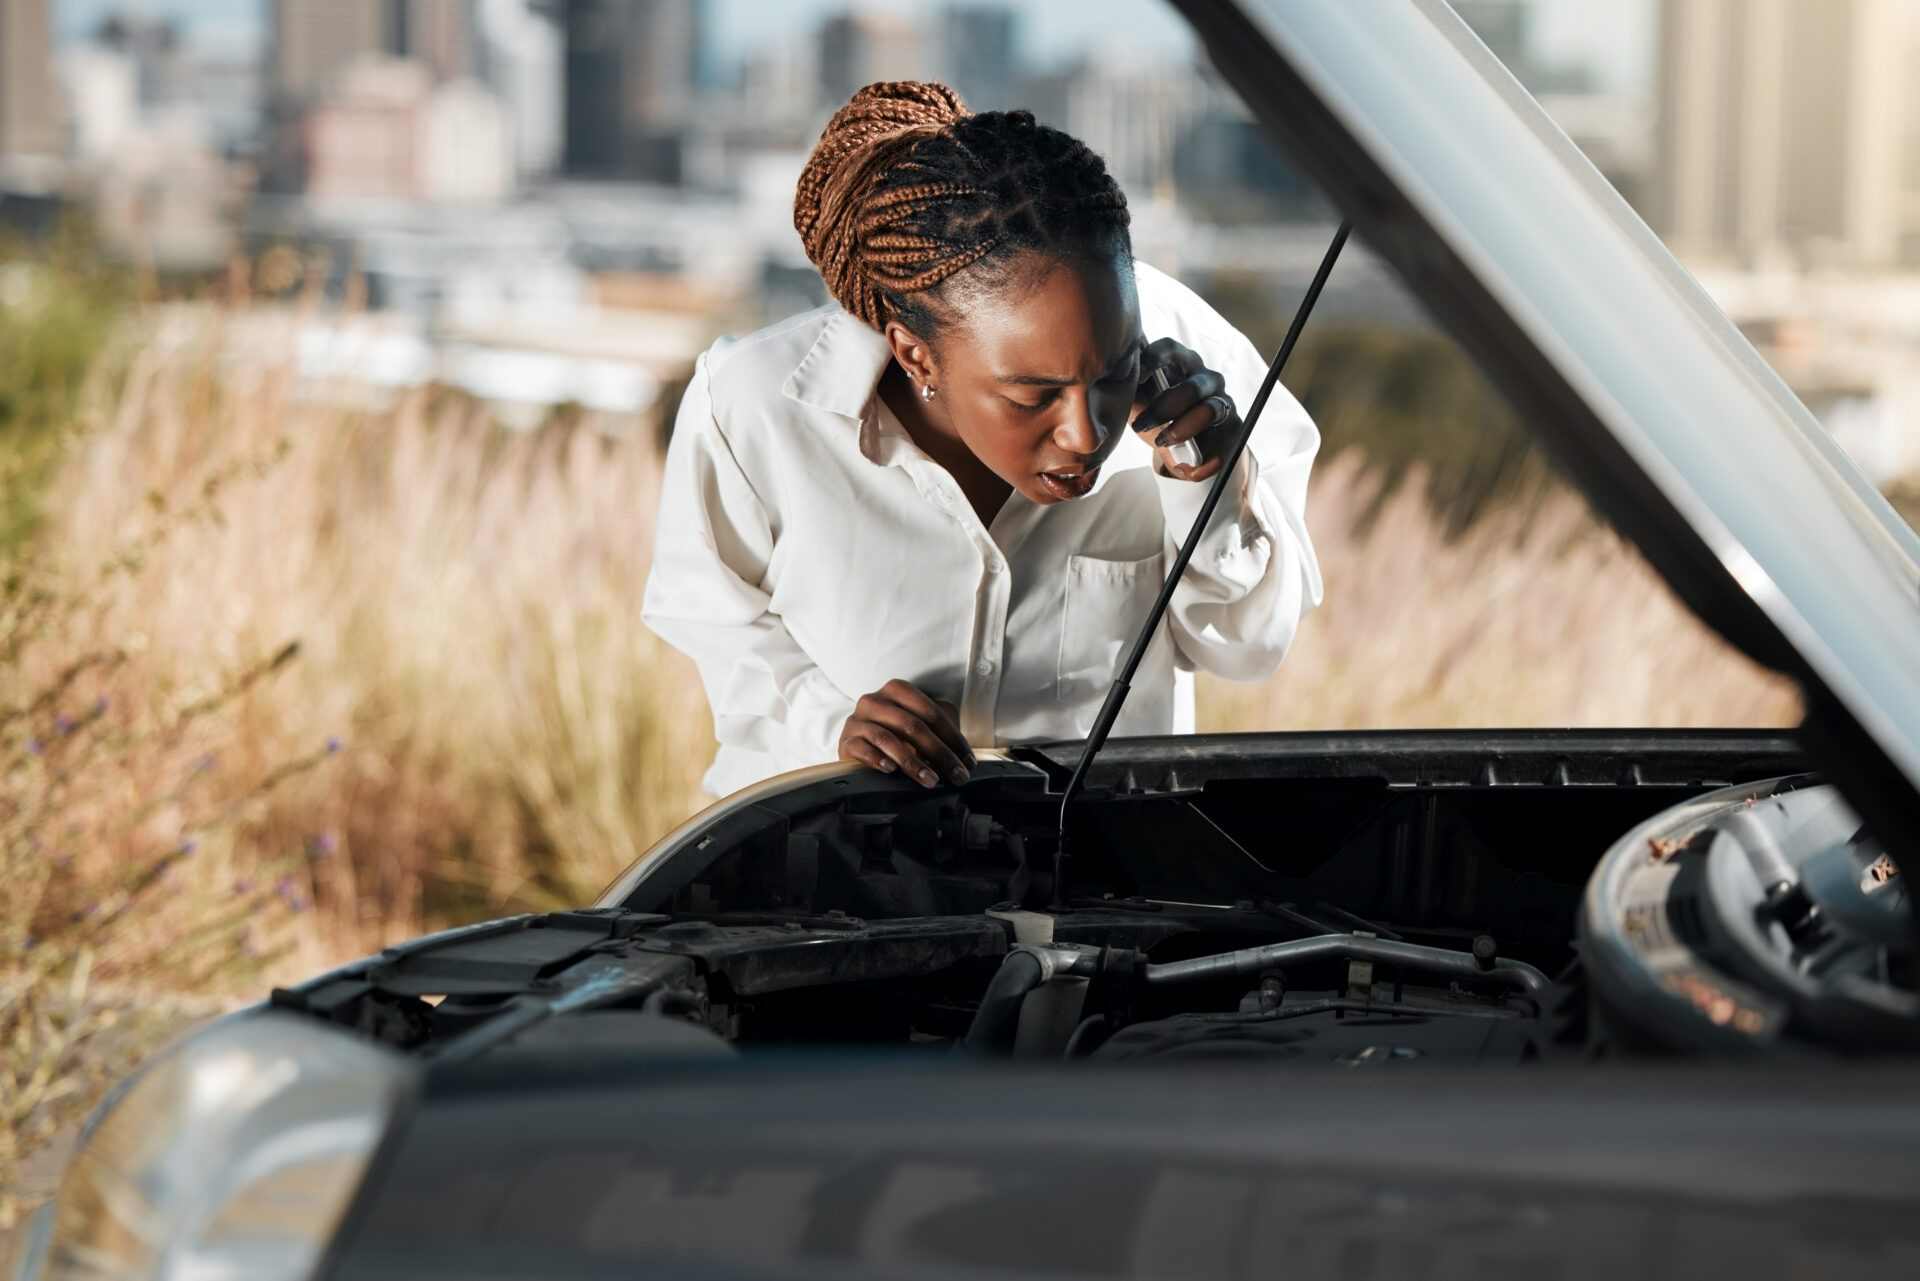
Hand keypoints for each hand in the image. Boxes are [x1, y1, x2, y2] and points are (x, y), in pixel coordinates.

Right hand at [838, 679, 974, 787]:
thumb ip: (936, 733)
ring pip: (889, 739)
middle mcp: (875, 700)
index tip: (968, 762)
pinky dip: (878, 759)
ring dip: (914, 763)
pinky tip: (891, 771)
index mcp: (897, 690)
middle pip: (914, 726)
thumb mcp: (913, 726)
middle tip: (957, 776)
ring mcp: (858, 720)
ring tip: (931, 780)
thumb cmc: (892, 735)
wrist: (855, 744)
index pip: (931, 713)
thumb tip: (965, 760)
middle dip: (941, 754)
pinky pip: (862, 749)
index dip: (954, 739)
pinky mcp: (846, 740)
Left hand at [1132, 336, 1236, 482]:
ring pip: (1208, 410)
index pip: (1168, 349)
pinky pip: (1222, 440)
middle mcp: (1204, 376)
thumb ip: (1129, 392)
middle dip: (1163, 409)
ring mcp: (1221, 399)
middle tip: (1141, 425)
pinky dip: (1202, 457)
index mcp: (1179, 362)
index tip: (1134, 377)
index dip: (1152, 358)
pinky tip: (1186, 465)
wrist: (1181, 448)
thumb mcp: (1139, 405)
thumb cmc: (1157, 416)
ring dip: (1181, 430)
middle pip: (1191, 386)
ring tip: (1162, 442)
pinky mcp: (1232, 424)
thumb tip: (1108, 382)